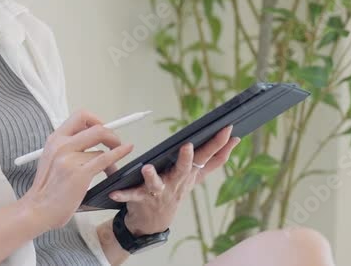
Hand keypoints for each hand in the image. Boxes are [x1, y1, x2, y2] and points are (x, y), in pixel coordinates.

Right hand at [23, 109, 134, 229]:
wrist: (37, 209)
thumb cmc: (46, 188)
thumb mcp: (52, 158)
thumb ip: (68, 146)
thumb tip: (90, 137)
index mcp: (55, 139)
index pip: (80, 116)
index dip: (96, 120)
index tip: (103, 129)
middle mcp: (61, 145)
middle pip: (96, 128)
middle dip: (111, 133)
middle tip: (115, 142)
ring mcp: (70, 159)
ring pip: (101, 148)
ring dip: (113, 155)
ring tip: (112, 168)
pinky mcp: (80, 173)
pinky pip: (105, 158)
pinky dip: (119, 153)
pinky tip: (126, 150)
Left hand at [107, 125, 240, 235]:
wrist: (152, 222)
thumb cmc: (174, 191)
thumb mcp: (196, 175)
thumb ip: (216, 159)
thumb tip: (235, 139)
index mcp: (187, 174)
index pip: (206, 157)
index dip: (218, 143)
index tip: (227, 128)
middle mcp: (175, 183)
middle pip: (183, 170)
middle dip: (186, 160)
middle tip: (188, 147)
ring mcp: (158, 192)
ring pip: (156, 184)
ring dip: (152, 177)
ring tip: (147, 168)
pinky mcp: (140, 199)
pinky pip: (131, 196)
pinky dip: (123, 194)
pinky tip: (115, 192)